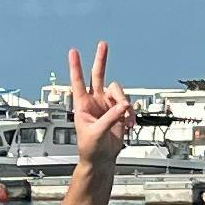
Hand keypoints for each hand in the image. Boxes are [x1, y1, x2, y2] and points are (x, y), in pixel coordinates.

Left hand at [68, 40, 132, 169]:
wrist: (102, 159)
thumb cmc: (90, 149)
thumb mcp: (96, 133)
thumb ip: (110, 118)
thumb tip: (124, 106)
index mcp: (82, 105)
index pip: (78, 82)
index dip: (76, 67)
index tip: (73, 52)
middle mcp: (95, 101)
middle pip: (98, 75)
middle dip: (101, 60)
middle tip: (103, 45)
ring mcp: (107, 105)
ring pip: (119, 92)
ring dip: (125, 105)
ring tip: (125, 121)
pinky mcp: (119, 111)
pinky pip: (128, 105)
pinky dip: (130, 115)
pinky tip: (128, 124)